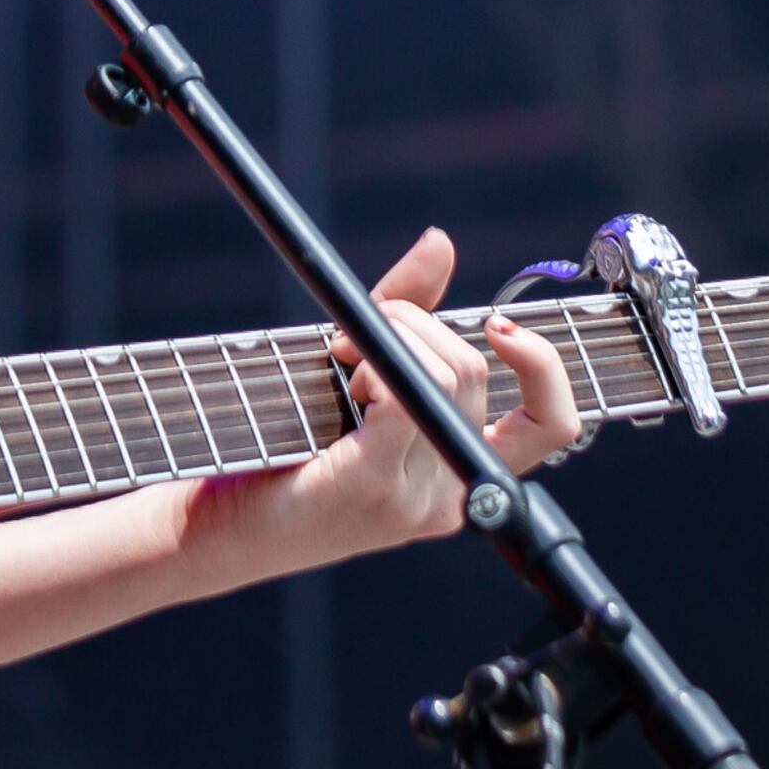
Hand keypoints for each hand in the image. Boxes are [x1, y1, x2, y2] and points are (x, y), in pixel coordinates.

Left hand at [199, 229, 582, 570]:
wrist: (214, 526)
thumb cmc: (280, 448)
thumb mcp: (355, 372)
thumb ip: (404, 311)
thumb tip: (440, 242)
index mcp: (457, 475)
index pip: (553, 428)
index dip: (544, 368)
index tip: (498, 326)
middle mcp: (449, 494)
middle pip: (474, 372)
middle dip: (415, 325)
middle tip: (352, 339)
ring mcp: (416, 498)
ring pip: (446, 375)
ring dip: (387, 341)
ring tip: (338, 365)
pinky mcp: (374, 485)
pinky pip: (405, 396)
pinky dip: (373, 365)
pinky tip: (340, 378)